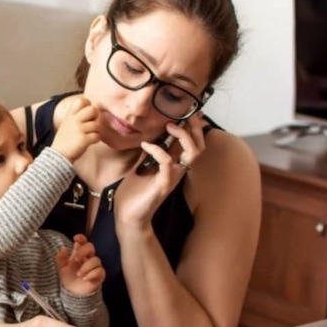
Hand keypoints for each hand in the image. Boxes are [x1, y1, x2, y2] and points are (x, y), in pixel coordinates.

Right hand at [51, 97, 99, 161]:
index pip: (81, 100)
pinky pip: (97, 136)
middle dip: (96, 117)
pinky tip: (91, 142)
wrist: (58, 156)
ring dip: (96, 131)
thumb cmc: (64, 141)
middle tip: (93, 124)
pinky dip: (96, 139)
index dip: (88, 105)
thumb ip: (76, 116)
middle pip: (93, 109)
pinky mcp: (83, 139)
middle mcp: (74, 120)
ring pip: (97, 125)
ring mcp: (79, 129)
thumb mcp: (66, 124)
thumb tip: (93, 110)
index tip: (88, 114)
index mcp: (70, 115)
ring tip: (90, 135)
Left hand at [56, 234, 104, 295]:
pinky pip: (100, 271)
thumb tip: (63, 248)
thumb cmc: (68, 277)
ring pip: (96, 260)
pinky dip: (92, 274)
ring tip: (78, 274)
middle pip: (91, 247)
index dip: (81, 238)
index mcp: (79, 253)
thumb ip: (61, 258)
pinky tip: (84, 278)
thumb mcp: (61, 267)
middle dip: (83, 251)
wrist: (73, 292)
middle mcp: (88, 257)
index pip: (83, 242)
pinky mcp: (99, 275)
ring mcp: (95, 266)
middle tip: (75, 259)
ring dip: (86, 267)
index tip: (75, 238)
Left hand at [115, 113, 206, 232]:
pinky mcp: (163, 185)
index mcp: (174, 165)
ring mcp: (172, 177)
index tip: (189, 112)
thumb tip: (151, 135)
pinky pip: (167, 163)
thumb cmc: (134, 192)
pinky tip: (146, 145)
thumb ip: (151, 152)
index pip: (192, 143)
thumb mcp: (142, 166)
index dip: (194, 127)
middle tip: (184, 116)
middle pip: (198, 147)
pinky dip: (157, 150)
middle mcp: (177, 170)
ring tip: (170, 126)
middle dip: (194, 128)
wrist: (127, 214)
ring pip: (192, 154)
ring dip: (183, 136)